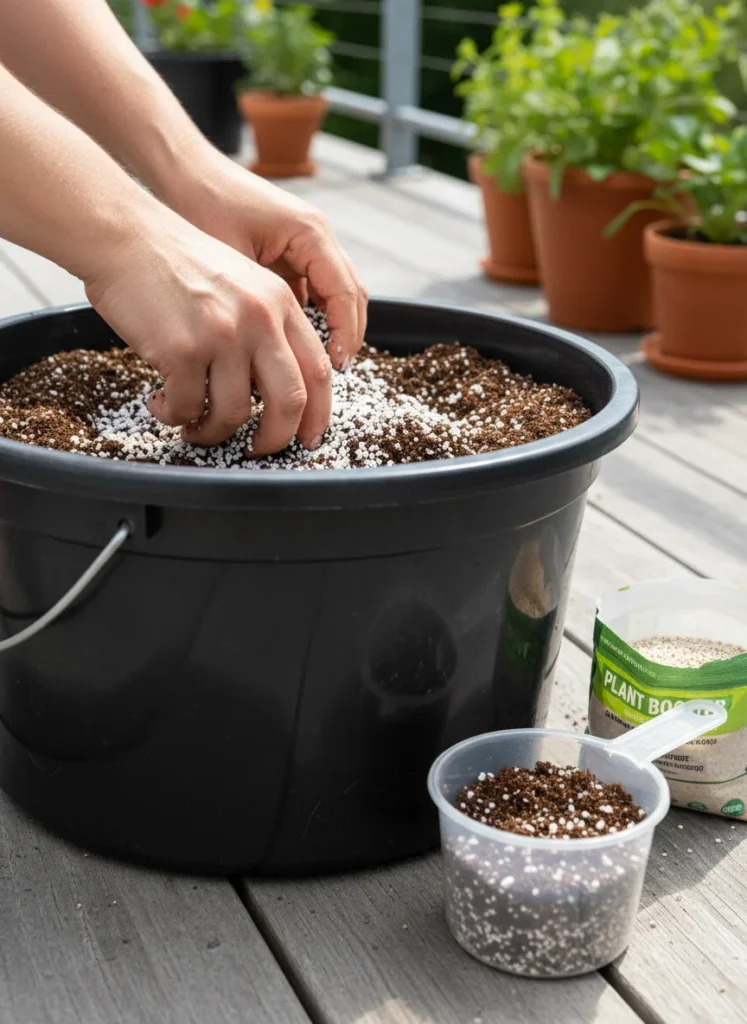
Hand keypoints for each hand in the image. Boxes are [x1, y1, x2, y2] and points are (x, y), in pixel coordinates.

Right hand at [84, 205, 331, 452]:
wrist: (124, 236)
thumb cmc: (174, 262)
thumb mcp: (241, 281)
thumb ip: (265, 327)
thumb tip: (271, 390)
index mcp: (280, 303)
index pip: (317, 369)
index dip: (318, 413)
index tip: (308, 436)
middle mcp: (259, 319)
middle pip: (290, 401)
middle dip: (275, 439)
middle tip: (257, 450)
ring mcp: (222, 335)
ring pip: (234, 414)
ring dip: (212, 432)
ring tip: (192, 424)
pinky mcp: (182, 350)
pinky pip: (187, 407)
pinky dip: (173, 415)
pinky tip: (161, 402)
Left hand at [161, 143, 367, 369]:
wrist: (183, 173)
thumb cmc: (202, 205)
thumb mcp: (230, 262)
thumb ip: (258, 305)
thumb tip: (272, 354)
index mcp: (310, 233)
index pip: (346, 292)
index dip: (345, 333)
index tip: (336, 365)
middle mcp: (317, 236)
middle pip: (351, 294)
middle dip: (346, 335)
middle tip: (333, 373)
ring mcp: (307, 244)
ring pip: (336, 294)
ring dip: (332, 327)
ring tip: (317, 364)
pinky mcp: (292, 252)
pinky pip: (314, 290)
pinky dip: (311, 316)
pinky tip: (292, 342)